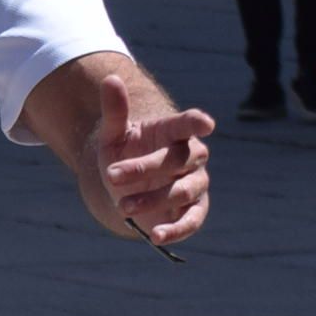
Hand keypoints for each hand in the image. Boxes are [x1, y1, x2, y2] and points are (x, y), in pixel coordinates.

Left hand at [99, 74, 210, 247]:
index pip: (189, 124)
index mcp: (173, 133)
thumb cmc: (124, 154)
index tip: (205, 123)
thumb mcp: (114, 135)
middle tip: (112, 175)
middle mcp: (190, 157)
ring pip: (181, 191)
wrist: (127, 187)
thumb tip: (110, 78)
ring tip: (122, 206)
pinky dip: (176, 229)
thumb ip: (114, 110)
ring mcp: (195, 184)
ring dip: (152, 199)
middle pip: (177, 159)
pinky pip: (192, 221)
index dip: (197, 123)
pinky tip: (156, 236)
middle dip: (144, 168)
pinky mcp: (194, 211)